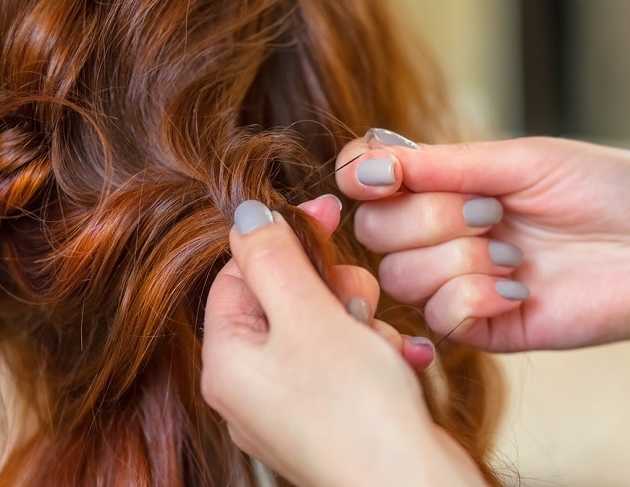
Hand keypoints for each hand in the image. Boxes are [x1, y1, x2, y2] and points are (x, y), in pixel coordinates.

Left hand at [200, 197, 483, 486]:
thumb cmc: (357, 410)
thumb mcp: (309, 316)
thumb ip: (274, 258)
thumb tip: (245, 215)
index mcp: (227, 362)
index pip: (238, 274)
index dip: (283, 239)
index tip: (327, 212)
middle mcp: (250, 387)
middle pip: (283, 299)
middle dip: (332, 289)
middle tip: (359, 299)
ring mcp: (289, 406)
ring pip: (321, 327)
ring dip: (361, 322)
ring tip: (383, 346)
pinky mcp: (330, 417)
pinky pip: (344, 362)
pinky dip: (374, 354)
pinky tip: (402, 363)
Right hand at [336, 133, 629, 396]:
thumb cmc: (603, 189)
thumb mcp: (518, 160)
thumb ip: (439, 165)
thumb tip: (365, 164)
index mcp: (449, 185)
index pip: (371, 181)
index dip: (362, 177)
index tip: (382, 176)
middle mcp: (444, 232)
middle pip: (375, 231)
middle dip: (429, 218)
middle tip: (492, 210)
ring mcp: (459, 281)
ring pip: (401, 277)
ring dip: (459, 259)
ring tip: (517, 252)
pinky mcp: (481, 327)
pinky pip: (440, 319)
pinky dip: (476, 298)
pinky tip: (521, 287)